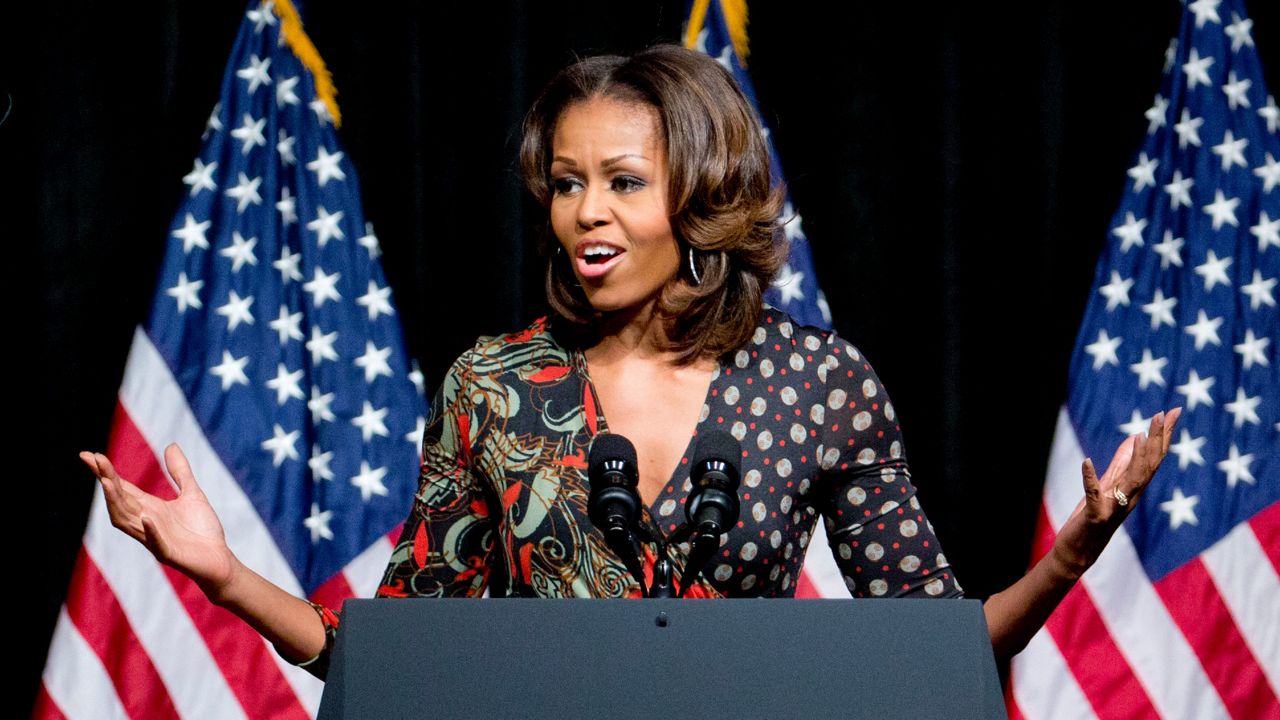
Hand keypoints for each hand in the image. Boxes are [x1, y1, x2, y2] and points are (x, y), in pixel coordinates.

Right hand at [80, 443, 237, 601]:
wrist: (219, 559)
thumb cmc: (202, 530)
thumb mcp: (192, 494)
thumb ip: (180, 472)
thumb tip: (171, 444)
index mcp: (149, 508)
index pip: (122, 488)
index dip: (106, 472)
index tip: (90, 455)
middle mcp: (146, 522)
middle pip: (120, 500)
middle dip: (106, 481)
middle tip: (94, 460)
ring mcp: (155, 538)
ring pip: (127, 521)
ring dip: (117, 502)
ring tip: (108, 482)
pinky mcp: (169, 553)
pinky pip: (156, 542)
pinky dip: (150, 530)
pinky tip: (146, 516)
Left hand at [1052, 407, 1181, 578]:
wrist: (1077, 551)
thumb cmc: (1093, 518)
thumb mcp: (1108, 485)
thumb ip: (1121, 462)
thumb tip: (1135, 436)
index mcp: (1133, 488)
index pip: (1153, 458)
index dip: (1164, 435)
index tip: (1174, 411)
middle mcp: (1130, 497)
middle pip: (1149, 466)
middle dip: (1157, 440)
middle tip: (1164, 414)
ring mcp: (1114, 508)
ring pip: (1132, 480)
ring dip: (1136, 457)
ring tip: (1140, 434)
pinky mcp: (1095, 517)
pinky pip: (1093, 495)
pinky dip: (1089, 478)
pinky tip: (1086, 461)